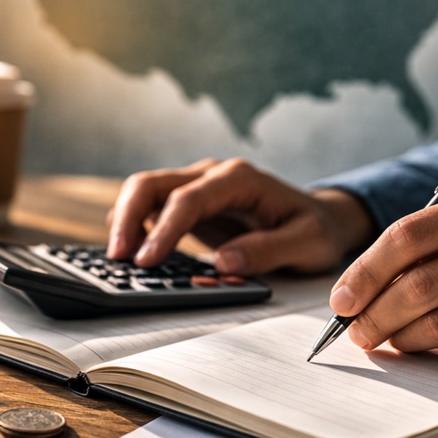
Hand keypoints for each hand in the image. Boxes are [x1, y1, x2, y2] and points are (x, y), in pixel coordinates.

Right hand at [106, 158, 373, 274]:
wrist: (320, 218)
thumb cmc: (316, 229)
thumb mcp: (309, 243)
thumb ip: (269, 250)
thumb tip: (224, 263)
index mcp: (239, 178)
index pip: (188, 199)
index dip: (164, 230)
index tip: (148, 260)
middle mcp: (211, 174)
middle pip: (152, 184)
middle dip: (128, 218)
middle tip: (118, 258)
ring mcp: (196, 185)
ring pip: (144, 191)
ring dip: (125, 221)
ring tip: (118, 258)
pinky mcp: (188, 203)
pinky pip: (150, 207)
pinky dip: (133, 225)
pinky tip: (128, 249)